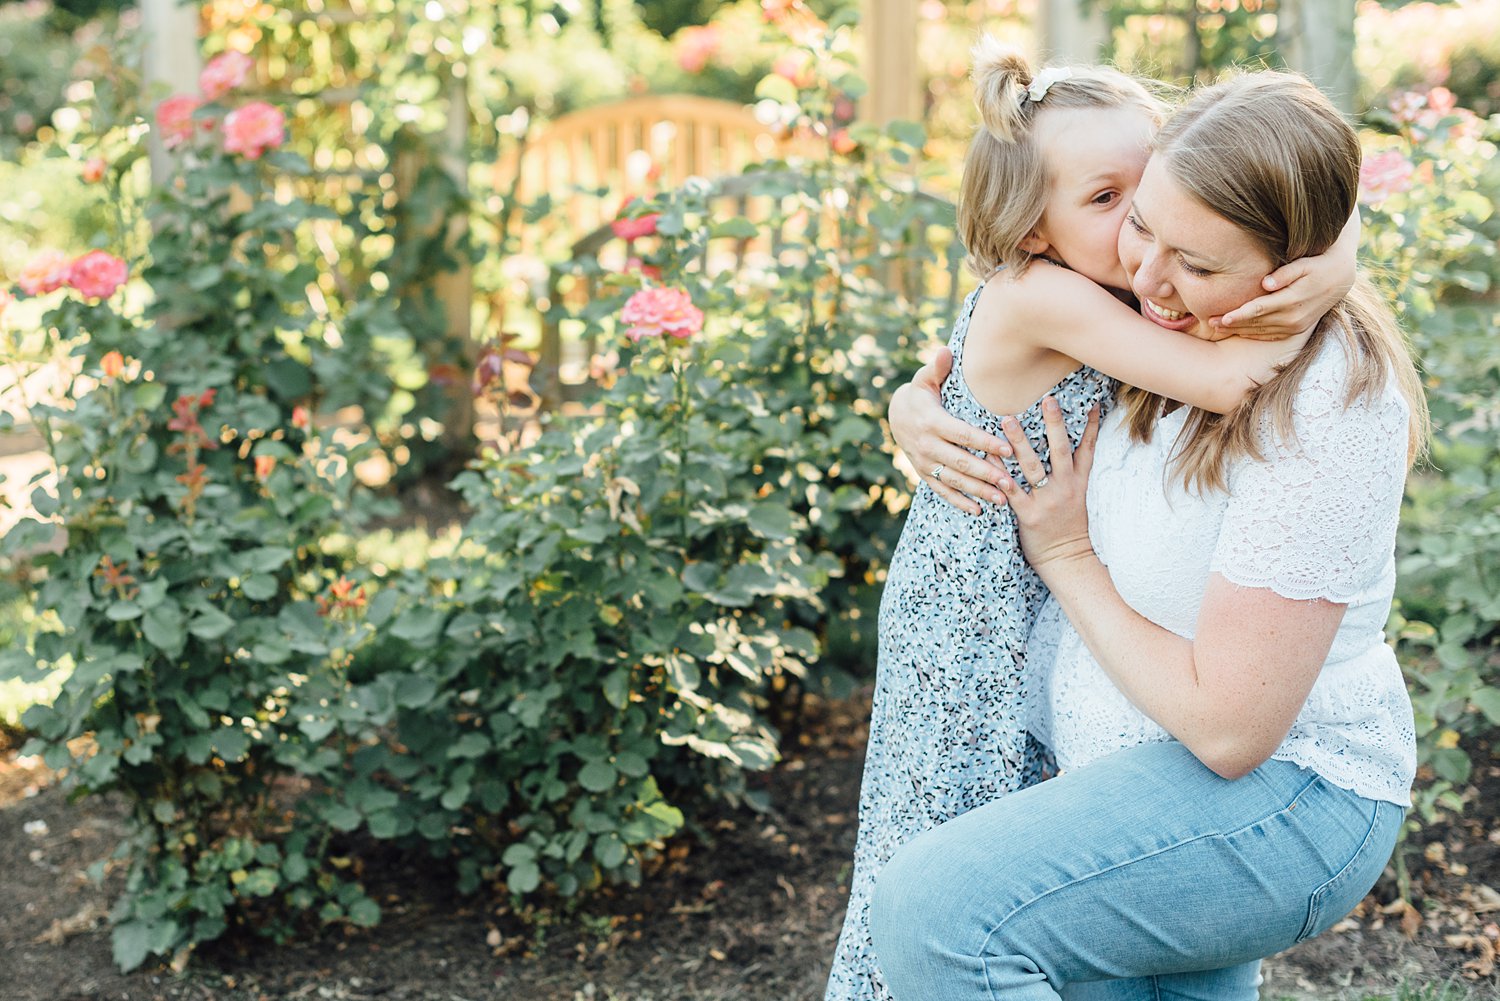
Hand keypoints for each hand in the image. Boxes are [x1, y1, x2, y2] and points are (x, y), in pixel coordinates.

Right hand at [888, 347, 1011, 515]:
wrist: (895, 415)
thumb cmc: (920, 393)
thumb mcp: (924, 379)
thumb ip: (937, 368)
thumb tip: (945, 351)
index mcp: (931, 422)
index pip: (962, 434)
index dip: (984, 442)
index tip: (1008, 448)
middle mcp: (926, 445)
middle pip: (960, 462)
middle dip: (986, 473)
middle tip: (1011, 481)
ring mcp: (924, 462)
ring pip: (954, 480)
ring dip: (978, 491)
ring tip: (1002, 499)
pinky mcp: (923, 473)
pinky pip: (942, 490)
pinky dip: (960, 501)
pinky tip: (979, 510)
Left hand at [995, 397, 1100, 573]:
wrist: (1068, 559)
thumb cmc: (1070, 525)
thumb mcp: (1081, 496)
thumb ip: (1076, 472)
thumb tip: (1074, 448)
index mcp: (1079, 480)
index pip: (1087, 447)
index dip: (1090, 424)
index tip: (1091, 400)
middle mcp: (1065, 487)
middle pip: (1061, 450)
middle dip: (1054, 424)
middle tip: (1047, 399)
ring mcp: (1047, 500)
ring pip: (1033, 466)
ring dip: (1020, 443)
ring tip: (1007, 420)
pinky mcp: (1029, 514)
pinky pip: (1013, 492)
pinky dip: (1002, 476)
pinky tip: (990, 461)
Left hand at [1209, 211, 1358, 338]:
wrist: (1340, 279)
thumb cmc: (1317, 265)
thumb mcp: (1304, 264)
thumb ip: (1285, 273)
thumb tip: (1265, 282)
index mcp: (1293, 300)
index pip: (1260, 309)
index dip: (1239, 314)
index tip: (1222, 317)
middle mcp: (1293, 317)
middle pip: (1256, 323)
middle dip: (1232, 324)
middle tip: (1209, 323)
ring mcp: (1295, 326)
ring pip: (1261, 331)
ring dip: (1239, 331)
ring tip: (1217, 329)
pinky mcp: (1295, 330)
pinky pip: (1270, 336)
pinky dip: (1253, 335)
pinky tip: (1238, 332)